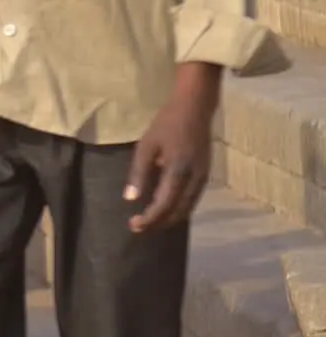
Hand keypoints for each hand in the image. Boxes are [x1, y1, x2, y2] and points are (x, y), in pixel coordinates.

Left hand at [126, 69, 218, 232]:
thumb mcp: (146, 146)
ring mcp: (203, 178)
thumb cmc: (166, 124)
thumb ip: (138, 173)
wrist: (195, 108)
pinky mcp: (206, 174)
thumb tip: (130, 199)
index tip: (133, 226)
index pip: (164, 205)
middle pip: (177, 212)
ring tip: (151, 222)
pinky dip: (180, 209)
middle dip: (158, 223)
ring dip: (169, 218)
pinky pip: (193, 199)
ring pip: (188, 208)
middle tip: (139, 227)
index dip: (149, 219)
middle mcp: (194, 179)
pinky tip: (167, 209)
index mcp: (178, 172)